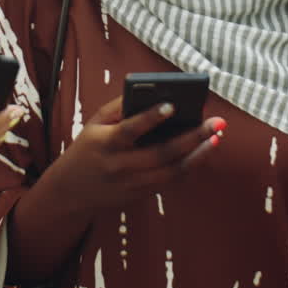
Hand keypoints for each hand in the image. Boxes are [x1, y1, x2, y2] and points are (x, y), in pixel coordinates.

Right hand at [5, 97, 224, 282]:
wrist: (70, 192)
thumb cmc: (87, 149)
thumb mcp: (94, 124)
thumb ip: (119, 108)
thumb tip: (151, 93)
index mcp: (106, 144)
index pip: (130, 130)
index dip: (150, 118)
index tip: (172, 105)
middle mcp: (120, 166)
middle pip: (161, 153)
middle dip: (192, 137)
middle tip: (216, 122)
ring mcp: (132, 184)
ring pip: (172, 171)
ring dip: (198, 155)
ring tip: (217, 137)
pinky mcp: (141, 195)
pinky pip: (171, 181)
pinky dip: (190, 166)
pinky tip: (204, 151)